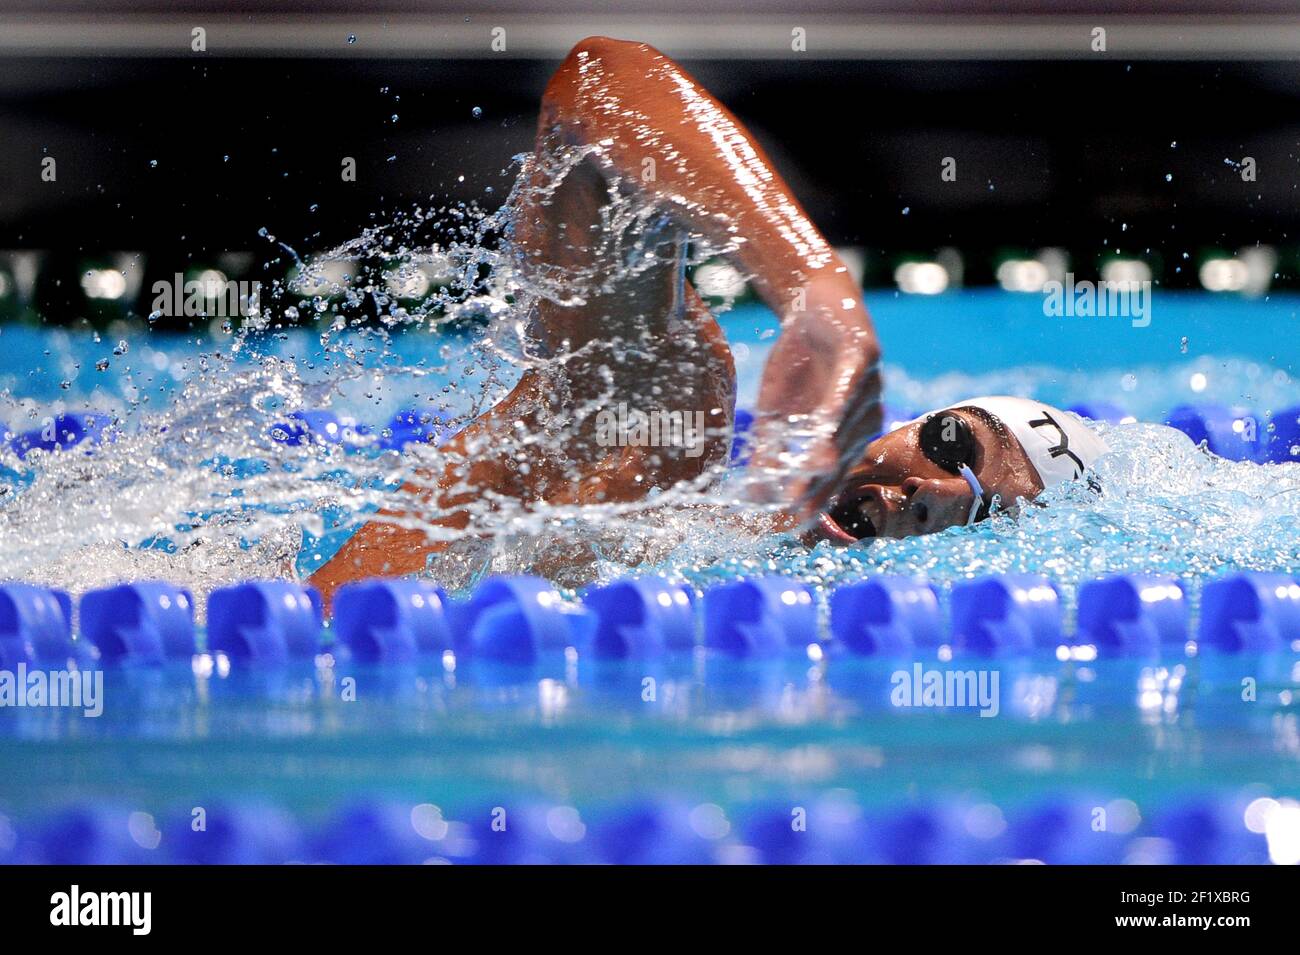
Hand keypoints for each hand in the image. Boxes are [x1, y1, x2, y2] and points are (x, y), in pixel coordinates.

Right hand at [747, 290, 881, 524]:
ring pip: (847, 425)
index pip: (831, 478)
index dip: (813, 499)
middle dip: (820, 480)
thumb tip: (752, 496)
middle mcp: (864, 422)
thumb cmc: (797, 365)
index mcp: (845, 440)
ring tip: (812, 468)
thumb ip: (769, 453)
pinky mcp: (864, 359)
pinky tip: (827, 420)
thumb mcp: (776, 413)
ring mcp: (869, 392)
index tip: (792, 522)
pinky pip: (852, 385)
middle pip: (840, 457)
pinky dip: (840, 403)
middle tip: (798, 503)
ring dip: (831, 446)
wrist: (813, 308)